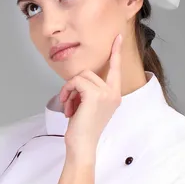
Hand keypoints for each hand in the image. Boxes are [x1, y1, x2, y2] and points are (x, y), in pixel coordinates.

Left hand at [59, 33, 122, 155]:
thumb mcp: (88, 107)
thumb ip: (89, 92)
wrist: (82, 146)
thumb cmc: (82, 130)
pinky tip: (68, 108)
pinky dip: (67, 92)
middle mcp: (114, 93)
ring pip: (81, 77)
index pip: (116, 69)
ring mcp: (106, 93)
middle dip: (74, 86)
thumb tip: (79, 80)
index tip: (117, 37)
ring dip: (69, 90)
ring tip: (69, 108)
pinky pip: (76, 81)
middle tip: (70, 104)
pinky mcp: (95, 94)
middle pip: (89, 72)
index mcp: (114, 95)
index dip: (115, 52)